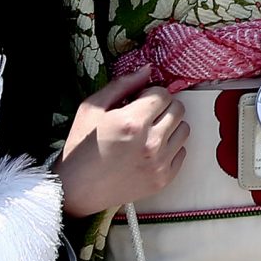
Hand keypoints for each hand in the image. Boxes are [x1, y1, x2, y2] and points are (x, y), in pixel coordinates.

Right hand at [57, 76, 188, 216]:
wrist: (75, 189)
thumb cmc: (81, 147)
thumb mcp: (92, 108)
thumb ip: (122, 85)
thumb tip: (147, 70)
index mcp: (132, 122)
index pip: (163, 94)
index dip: (150, 94)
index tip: (139, 102)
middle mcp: (151, 143)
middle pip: (178, 109)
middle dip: (162, 108)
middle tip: (144, 116)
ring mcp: (159, 163)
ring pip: (184, 130)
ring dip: (169, 127)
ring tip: (147, 134)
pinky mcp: (164, 179)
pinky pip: (182, 152)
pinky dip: (170, 148)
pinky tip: (149, 151)